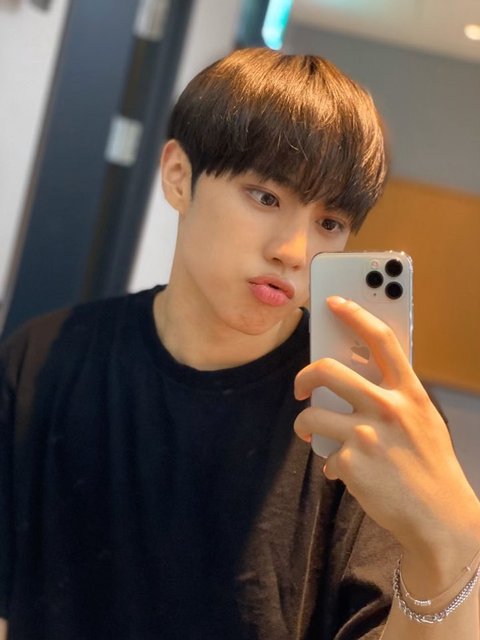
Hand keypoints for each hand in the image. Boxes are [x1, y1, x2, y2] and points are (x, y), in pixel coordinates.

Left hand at [294, 296, 479, 583]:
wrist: (440, 518)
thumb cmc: (430, 465)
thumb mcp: (422, 419)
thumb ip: (394, 395)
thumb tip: (355, 372)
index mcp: (410, 392)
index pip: (381, 340)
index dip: (354, 315)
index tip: (333, 304)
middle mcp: (389, 407)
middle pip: (328, 370)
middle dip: (304, 375)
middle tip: (301, 387)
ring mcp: (367, 435)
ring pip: (312, 414)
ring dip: (304, 424)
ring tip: (308, 432)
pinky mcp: (351, 462)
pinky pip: (325, 454)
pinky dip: (332, 464)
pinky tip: (347, 474)